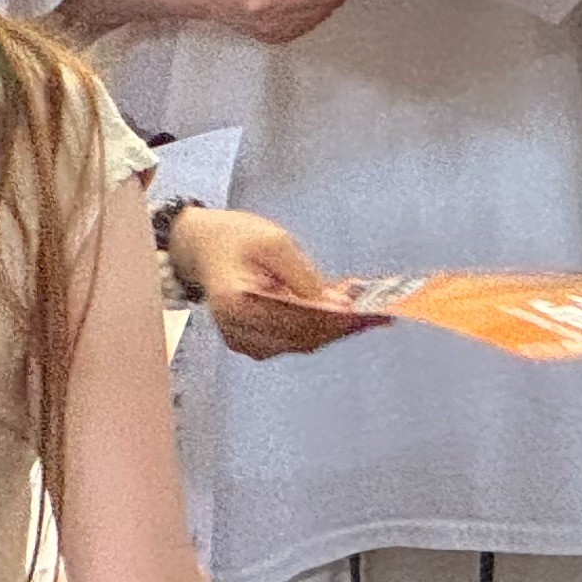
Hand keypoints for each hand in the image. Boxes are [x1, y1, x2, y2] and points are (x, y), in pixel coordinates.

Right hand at [171, 205, 381, 357]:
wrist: (202, 246)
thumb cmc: (236, 238)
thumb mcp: (274, 242)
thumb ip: (304, 277)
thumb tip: (337, 305)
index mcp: (237, 306)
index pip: (295, 322)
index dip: (334, 320)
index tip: (368, 313)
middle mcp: (239, 333)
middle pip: (303, 338)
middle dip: (343, 325)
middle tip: (380, 313)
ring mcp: (247, 342)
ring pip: (303, 342)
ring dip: (337, 328)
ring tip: (370, 311)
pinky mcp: (257, 342)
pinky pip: (295, 338)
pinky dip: (321, 327)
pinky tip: (346, 311)